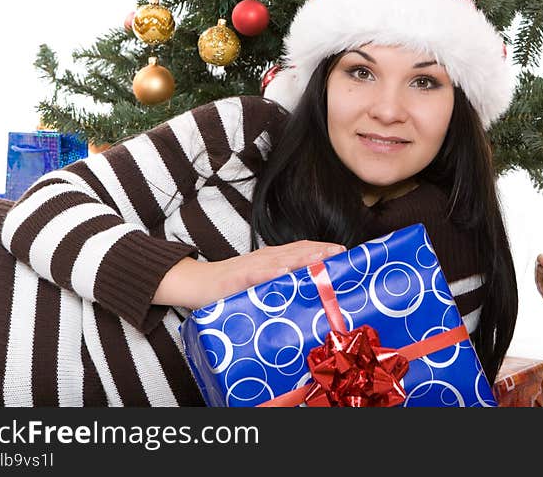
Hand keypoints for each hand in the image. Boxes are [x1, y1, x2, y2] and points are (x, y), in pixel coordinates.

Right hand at [154, 240, 347, 309]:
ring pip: (283, 259)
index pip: (303, 249)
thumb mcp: (261, 283)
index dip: (324, 249)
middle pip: (299, 251)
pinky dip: (271, 273)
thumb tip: (308, 293)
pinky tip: (284, 273)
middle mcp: (266, 258)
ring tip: (324, 258)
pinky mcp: (237, 278)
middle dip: (322, 251)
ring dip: (304, 258)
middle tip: (344, 254)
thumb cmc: (230, 286)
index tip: (347, 253)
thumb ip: (281, 284)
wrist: (196, 284)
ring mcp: (252, 267)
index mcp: (274, 259)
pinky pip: (256, 274)